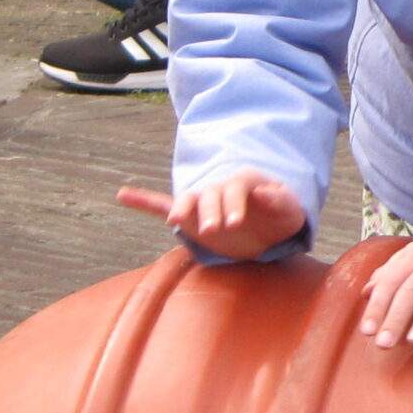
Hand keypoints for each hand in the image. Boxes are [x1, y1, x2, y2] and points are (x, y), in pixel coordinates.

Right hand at [117, 171, 305, 261]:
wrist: (267, 226)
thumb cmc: (281, 216)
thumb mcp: (289, 210)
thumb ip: (279, 200)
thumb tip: (262, 191)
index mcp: (243, 183)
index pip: (235, 189)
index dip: (234, 204)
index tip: (234, 222)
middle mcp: (218, 188)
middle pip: (209, 195)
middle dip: (209, 211)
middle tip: (214, 229)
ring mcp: (201, 201)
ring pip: (186, 200)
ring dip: (181, 208)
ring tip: (175, 220)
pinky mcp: (189, 217)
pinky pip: (162, 204)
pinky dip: (143, 201)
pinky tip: (123, 195)